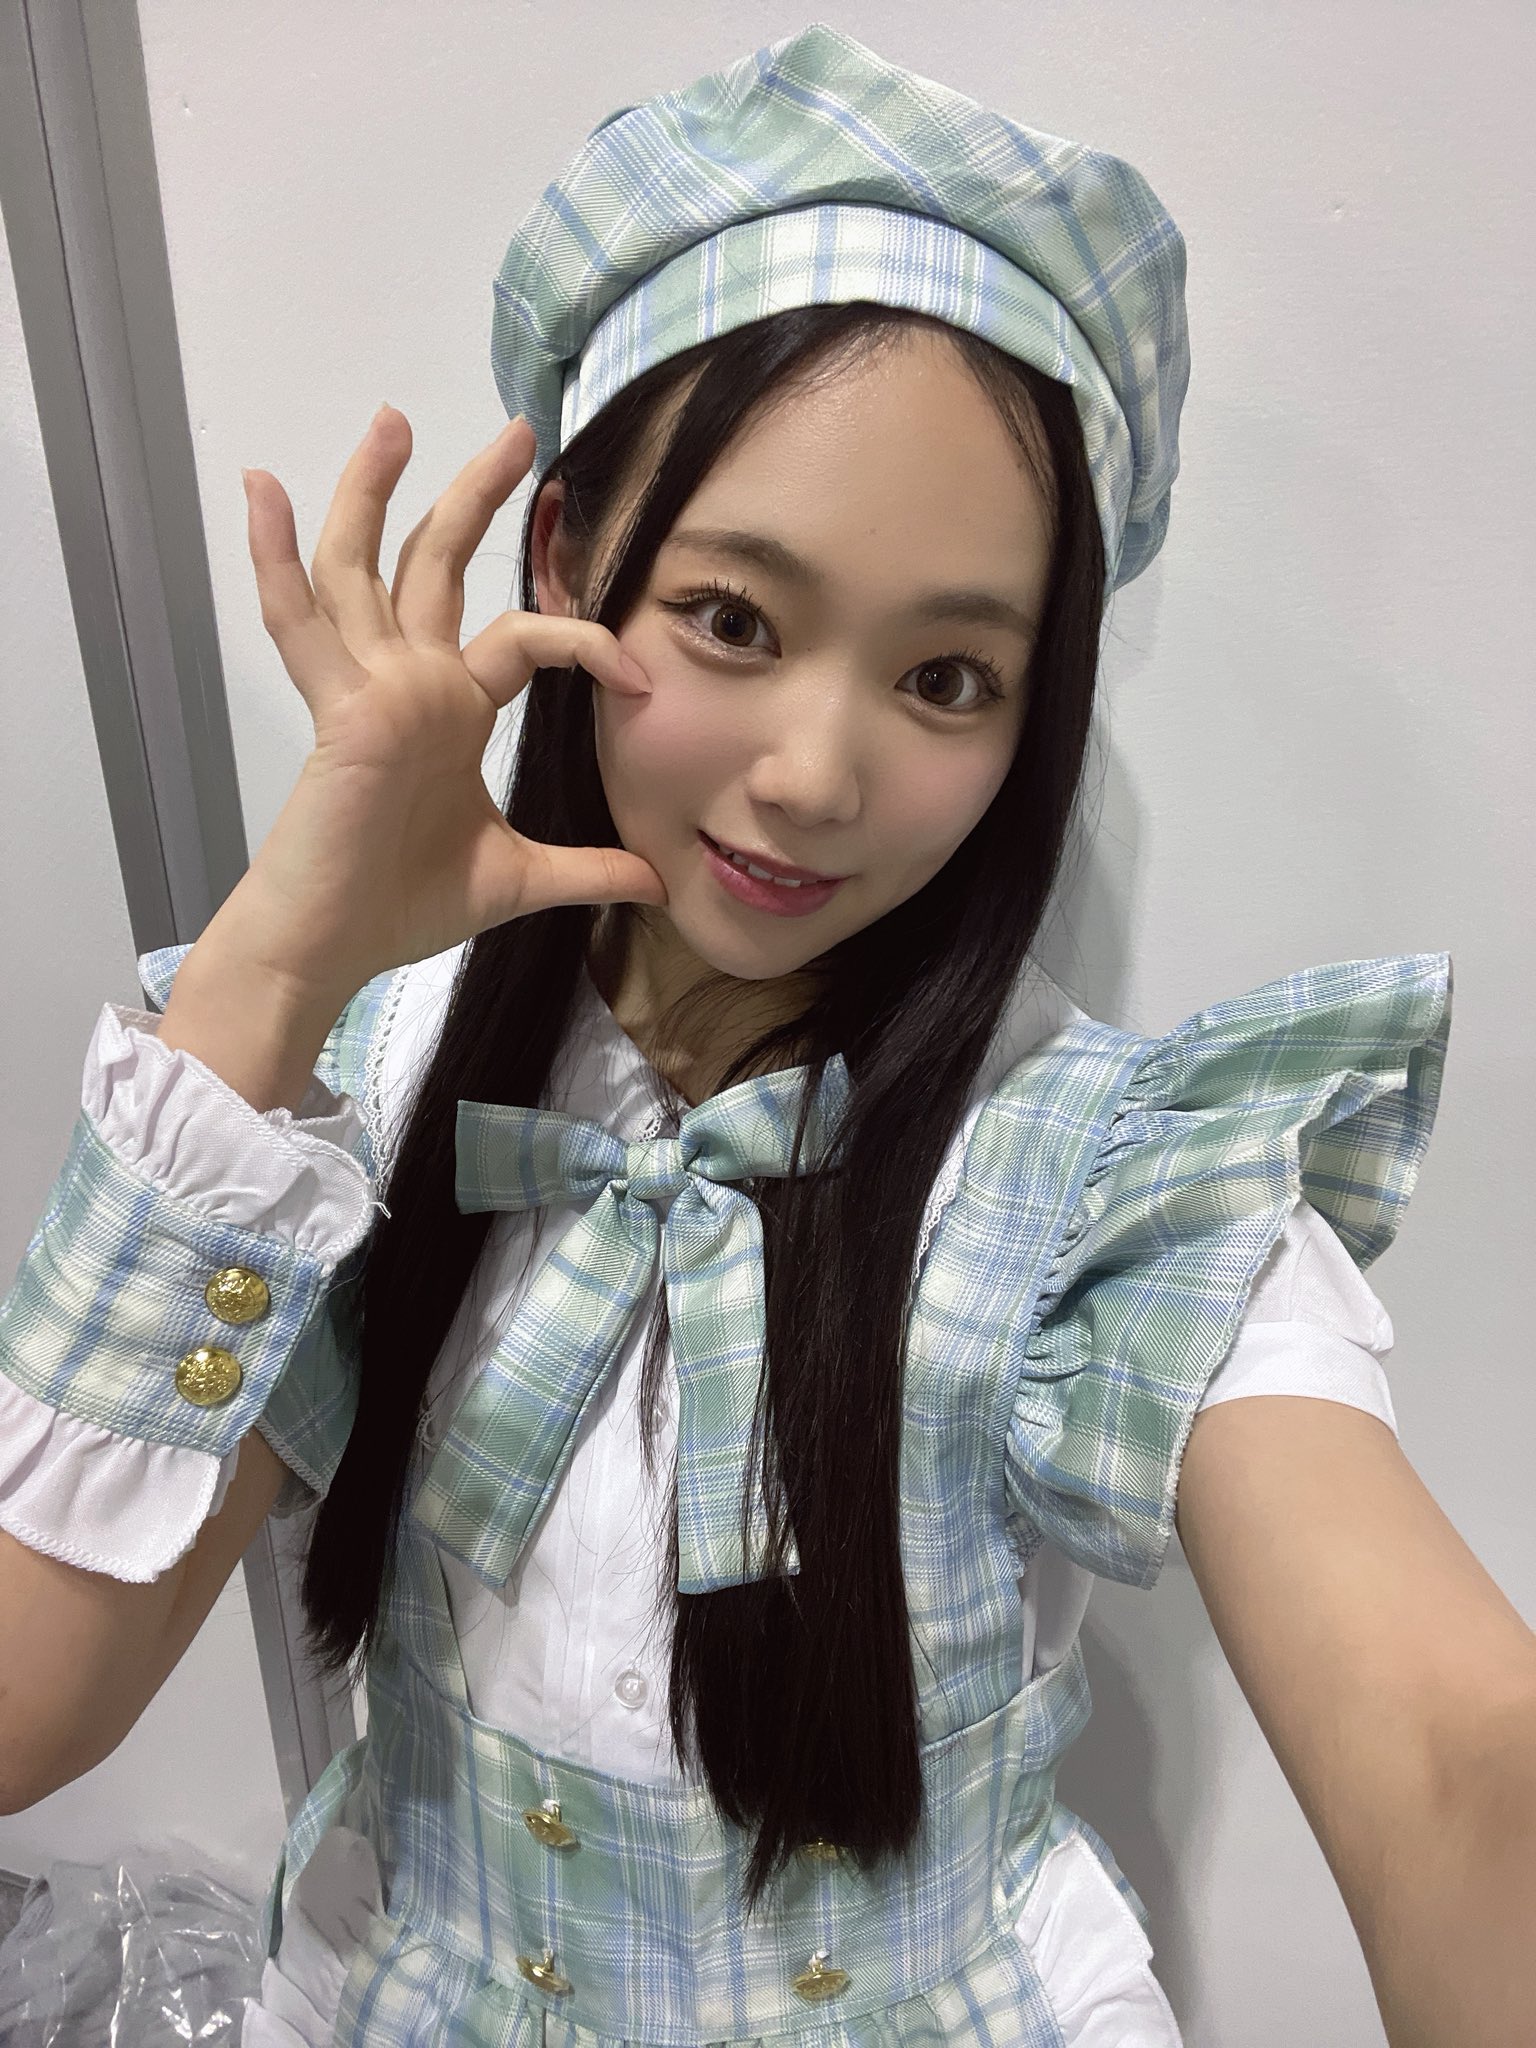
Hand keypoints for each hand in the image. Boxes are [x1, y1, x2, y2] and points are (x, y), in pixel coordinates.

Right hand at [222, 404, 664, 999]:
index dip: (582, 641)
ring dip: (374, 492)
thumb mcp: (520, 878)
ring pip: (365, 566)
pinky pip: (300, 620)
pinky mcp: (340, 707)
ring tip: (392, 419)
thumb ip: (587, 870)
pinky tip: (265, 488)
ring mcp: (369, 685)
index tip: (635, 673)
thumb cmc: (403, 905)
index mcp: (453, 708)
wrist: (334, 944)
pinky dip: (277, 556)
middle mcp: (410, 680)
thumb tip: (656, 884)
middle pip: (438, 564)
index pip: (522, 639)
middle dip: (474, 494)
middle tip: (519, 431)